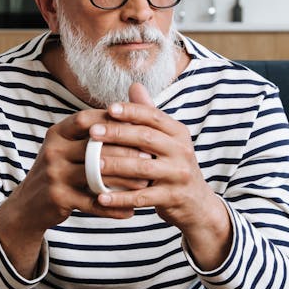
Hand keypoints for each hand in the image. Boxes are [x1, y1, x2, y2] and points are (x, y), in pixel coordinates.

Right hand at [0, 106, 149, 276]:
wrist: (28, 205)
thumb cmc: (58, 171)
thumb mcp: (65, 147)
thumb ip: (89, 134)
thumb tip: (129, 115)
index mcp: (56, 133)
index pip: (87, 120)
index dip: (112, 121)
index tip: (139, 127)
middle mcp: (53, 151)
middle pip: (95, 147)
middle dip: (126, 152)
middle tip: (150, 157)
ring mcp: (53, 175)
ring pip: (97, 175)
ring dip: (124, 181)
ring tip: (145, 184)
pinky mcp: (58, 198)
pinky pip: (92, 203)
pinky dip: (113, 208)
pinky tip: (130, 211)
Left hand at [88, 83, 231, 269]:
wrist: (196, 202)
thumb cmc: (173, 165)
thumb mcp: (168, 139)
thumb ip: (150, 114)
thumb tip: (134, 85)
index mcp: (178, 132)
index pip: (153, 116)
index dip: (131, 111)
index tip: (108, 108)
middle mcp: (181, 151)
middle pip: (146, 138)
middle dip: (117, 134)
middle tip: (93, 132)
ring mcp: (177, 175)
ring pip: (142, 168)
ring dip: (115, 165)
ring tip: (93, 164)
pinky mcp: (172, 198)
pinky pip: (142, 198)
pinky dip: (120, 198)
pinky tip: (101, 198)